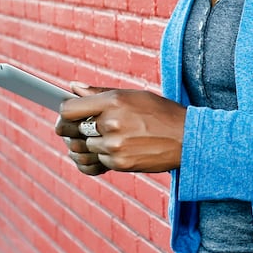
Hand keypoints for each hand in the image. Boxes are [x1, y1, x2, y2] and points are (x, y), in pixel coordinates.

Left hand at [55, 83, 186, 174]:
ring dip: (93, 144)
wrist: (187, 138)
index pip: (69, 110)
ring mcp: (114, 145)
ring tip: (112, 139)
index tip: (70, 115)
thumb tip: (74, 88)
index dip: (66, 113)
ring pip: (85, 147)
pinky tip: (119, 149)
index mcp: (114, 101)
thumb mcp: (134, 96)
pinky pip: (98, 161)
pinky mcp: (119, 164)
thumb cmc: (161, 114)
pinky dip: (105, 157)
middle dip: (73, 130)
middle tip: (84, 129)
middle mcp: (111, 123)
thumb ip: (101, 93)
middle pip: (71, 130)